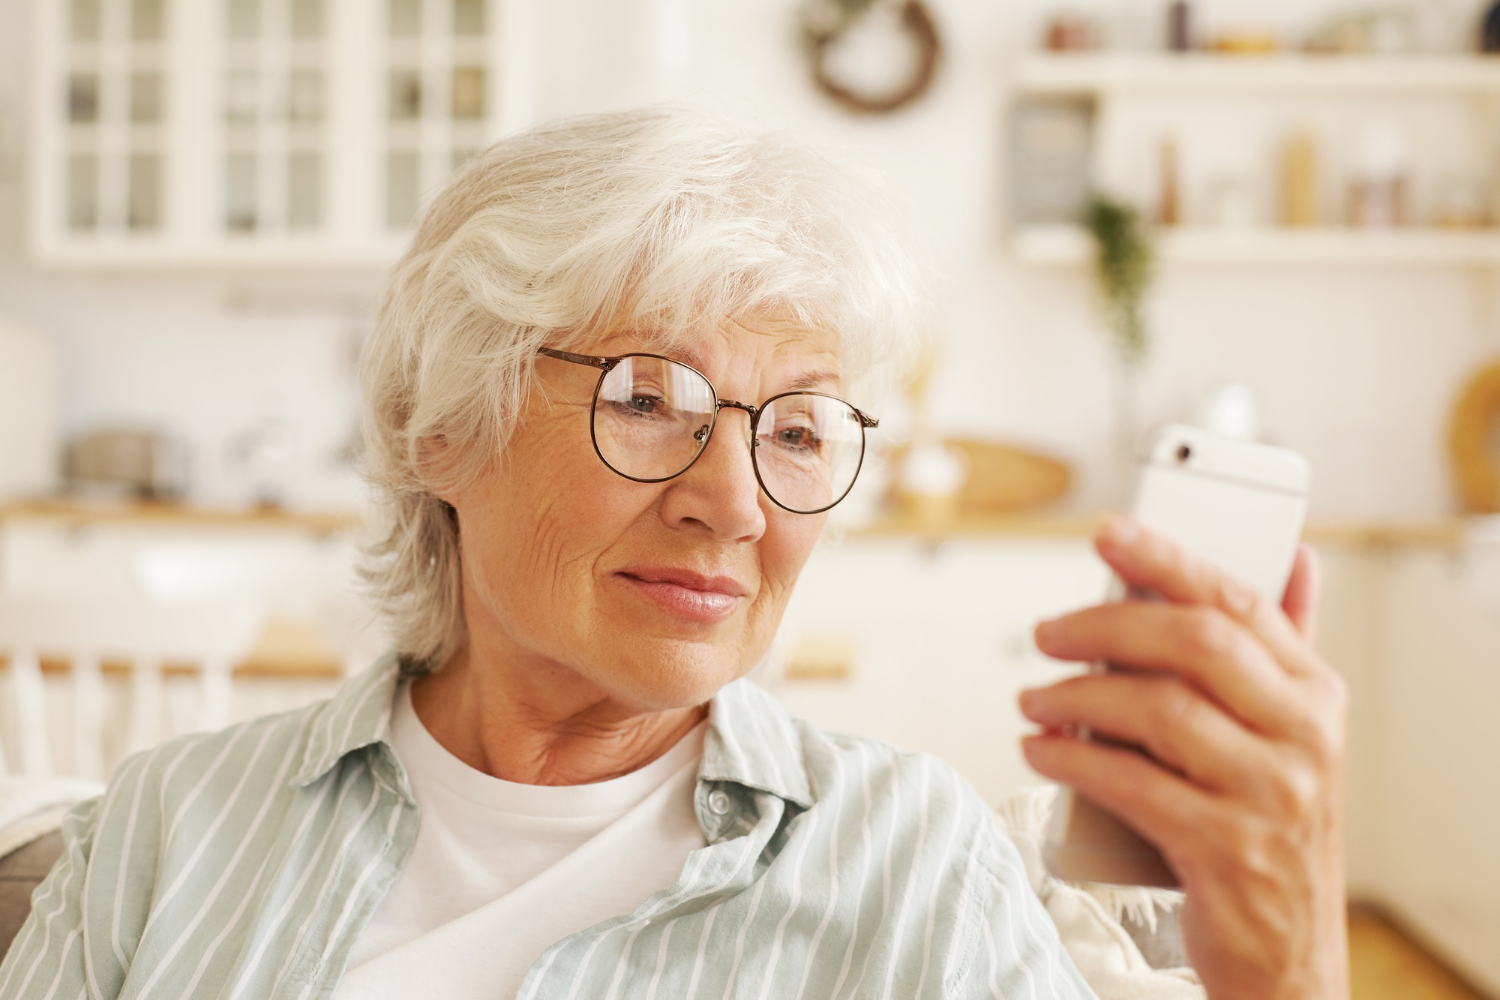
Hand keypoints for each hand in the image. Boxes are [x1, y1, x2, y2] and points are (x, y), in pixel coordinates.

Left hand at [1019, 515, 1348, 999]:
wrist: (1286, 951)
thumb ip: (1285, 645)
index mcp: (1315, 693)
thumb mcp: (1289, 732)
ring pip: (1159, 712)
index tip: (1107, 532)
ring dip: (1076, 698)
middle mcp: (1305, 737)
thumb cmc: (1265, 821)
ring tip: (1032, 699)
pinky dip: (1072, 759)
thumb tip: (1295, 553)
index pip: (1238, 601)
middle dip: (1105, 626)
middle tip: (1044, 633)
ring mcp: (1271, 796)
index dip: (1167, 558)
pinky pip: (1133, 784)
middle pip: (1195, 645)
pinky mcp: (1227, 850)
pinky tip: (1038, 749)